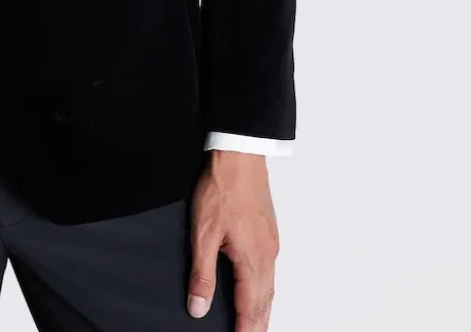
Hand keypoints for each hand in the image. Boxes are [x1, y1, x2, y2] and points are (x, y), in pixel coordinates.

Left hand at [187, 149, 279, 329]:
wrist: (240, 156)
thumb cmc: (223, 188)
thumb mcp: (203, 233)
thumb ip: (202, 274)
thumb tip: (199, 306)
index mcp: (252, 261)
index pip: (249, 308)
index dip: (243, 330)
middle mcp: (267, 256)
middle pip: (264, 303)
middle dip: (257, 326)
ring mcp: (270, 244)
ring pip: (270, 289)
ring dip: (263, 310)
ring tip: (256, 326)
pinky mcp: (269, 234)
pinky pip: (270, 272)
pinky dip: (265, 291)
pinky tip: (258, 291)